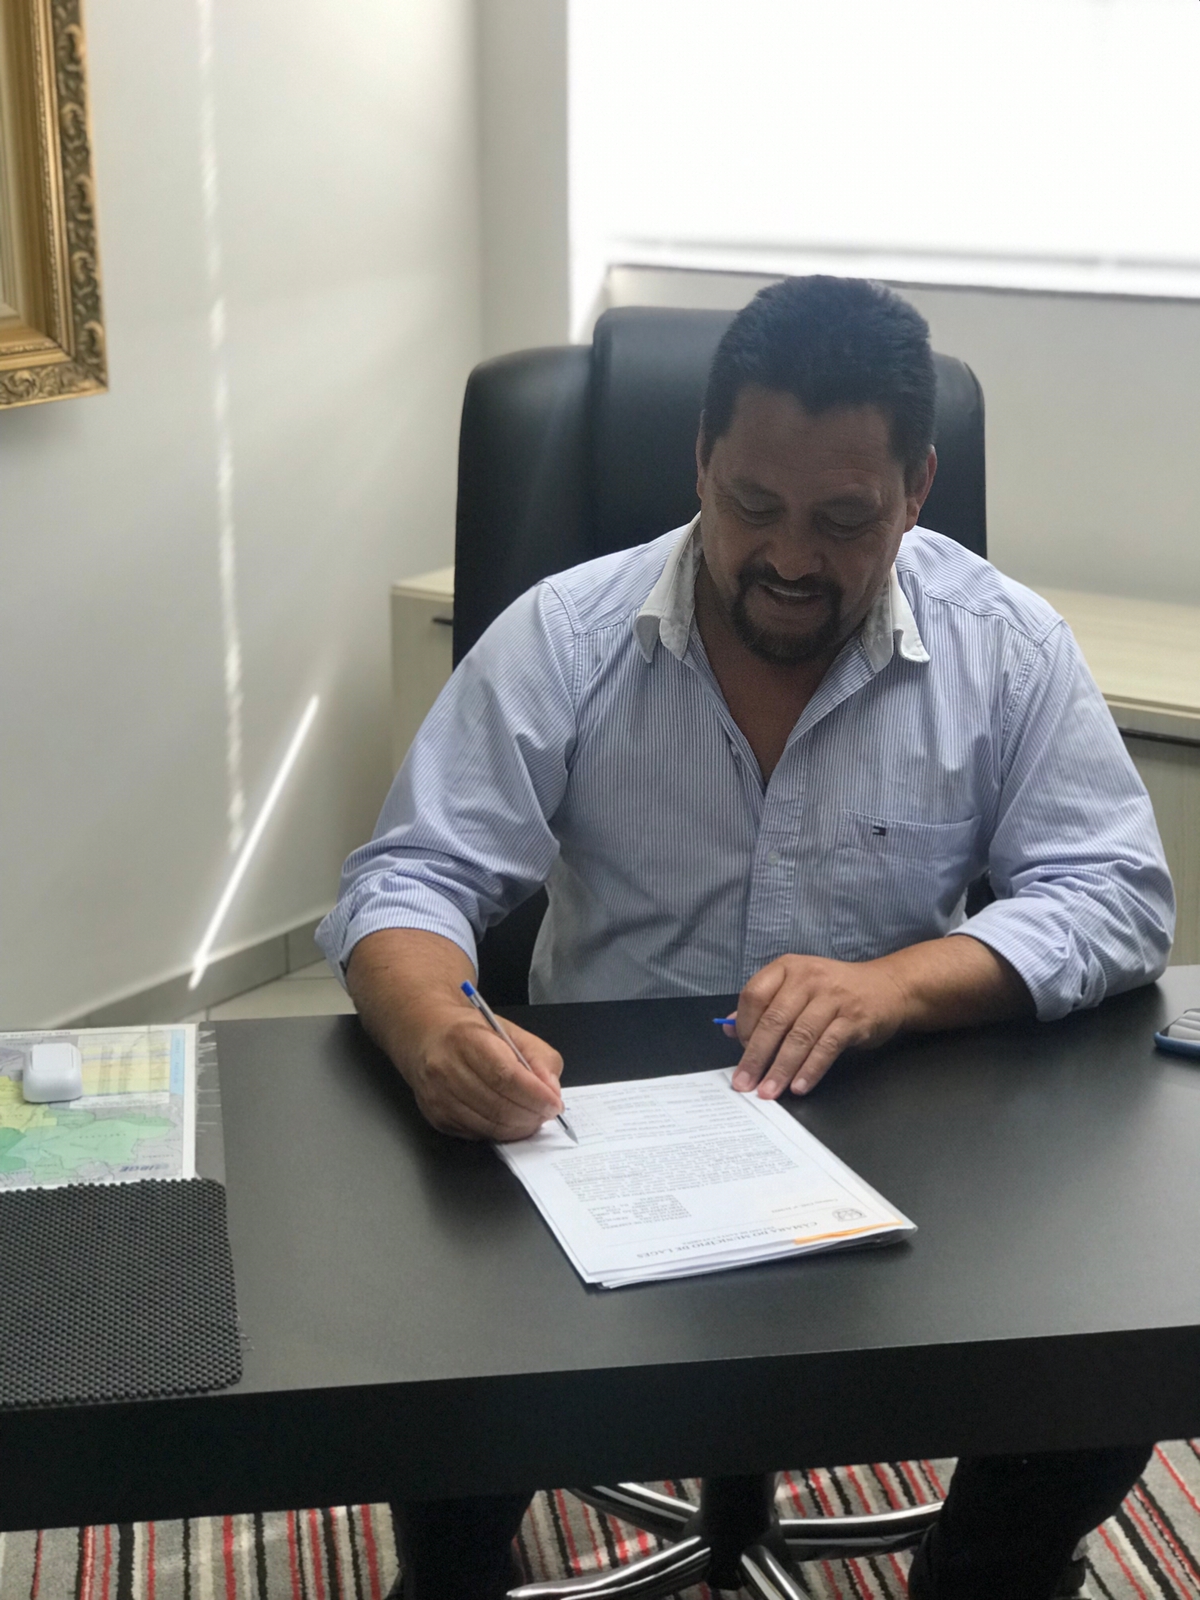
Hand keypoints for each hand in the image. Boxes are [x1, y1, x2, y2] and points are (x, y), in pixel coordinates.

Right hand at [345, 929, 564, 1142]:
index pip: (506, 1076)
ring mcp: (438, 1097)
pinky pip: (477, 1134)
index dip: (535, 1095)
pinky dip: (500, 1132)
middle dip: (531, 1115)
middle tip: (547, 1113)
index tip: (555, 1103)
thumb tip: (552, 1091)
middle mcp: (446, 1069)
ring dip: (518, 1127)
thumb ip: (539, 1057)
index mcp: (466, 1039)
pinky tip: (509, 1121)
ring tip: (532, 1118)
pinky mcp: (436, 1117)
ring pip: (489, 1125)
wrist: (427, 1036)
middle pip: (498, 1105)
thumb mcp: (511, 1031)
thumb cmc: (471, 1033)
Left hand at [726, 954, 908, 1098]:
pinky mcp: (854, 1018)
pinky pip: (826, 1047)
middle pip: (774, 1020)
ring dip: (781, 1068)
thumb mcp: (797, 989)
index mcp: (787, 968)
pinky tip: (798, 1086)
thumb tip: (726, 1028)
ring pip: (799, 1036)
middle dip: (756, 1056)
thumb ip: (764, 1007)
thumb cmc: (835, 991)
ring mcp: (833, 997)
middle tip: (744, 1083)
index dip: (743, 1026)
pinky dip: (810, 1069)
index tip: (740, 1051)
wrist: (888, 987)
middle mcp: (808, 978)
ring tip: (769, 1091)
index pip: (754, 995)